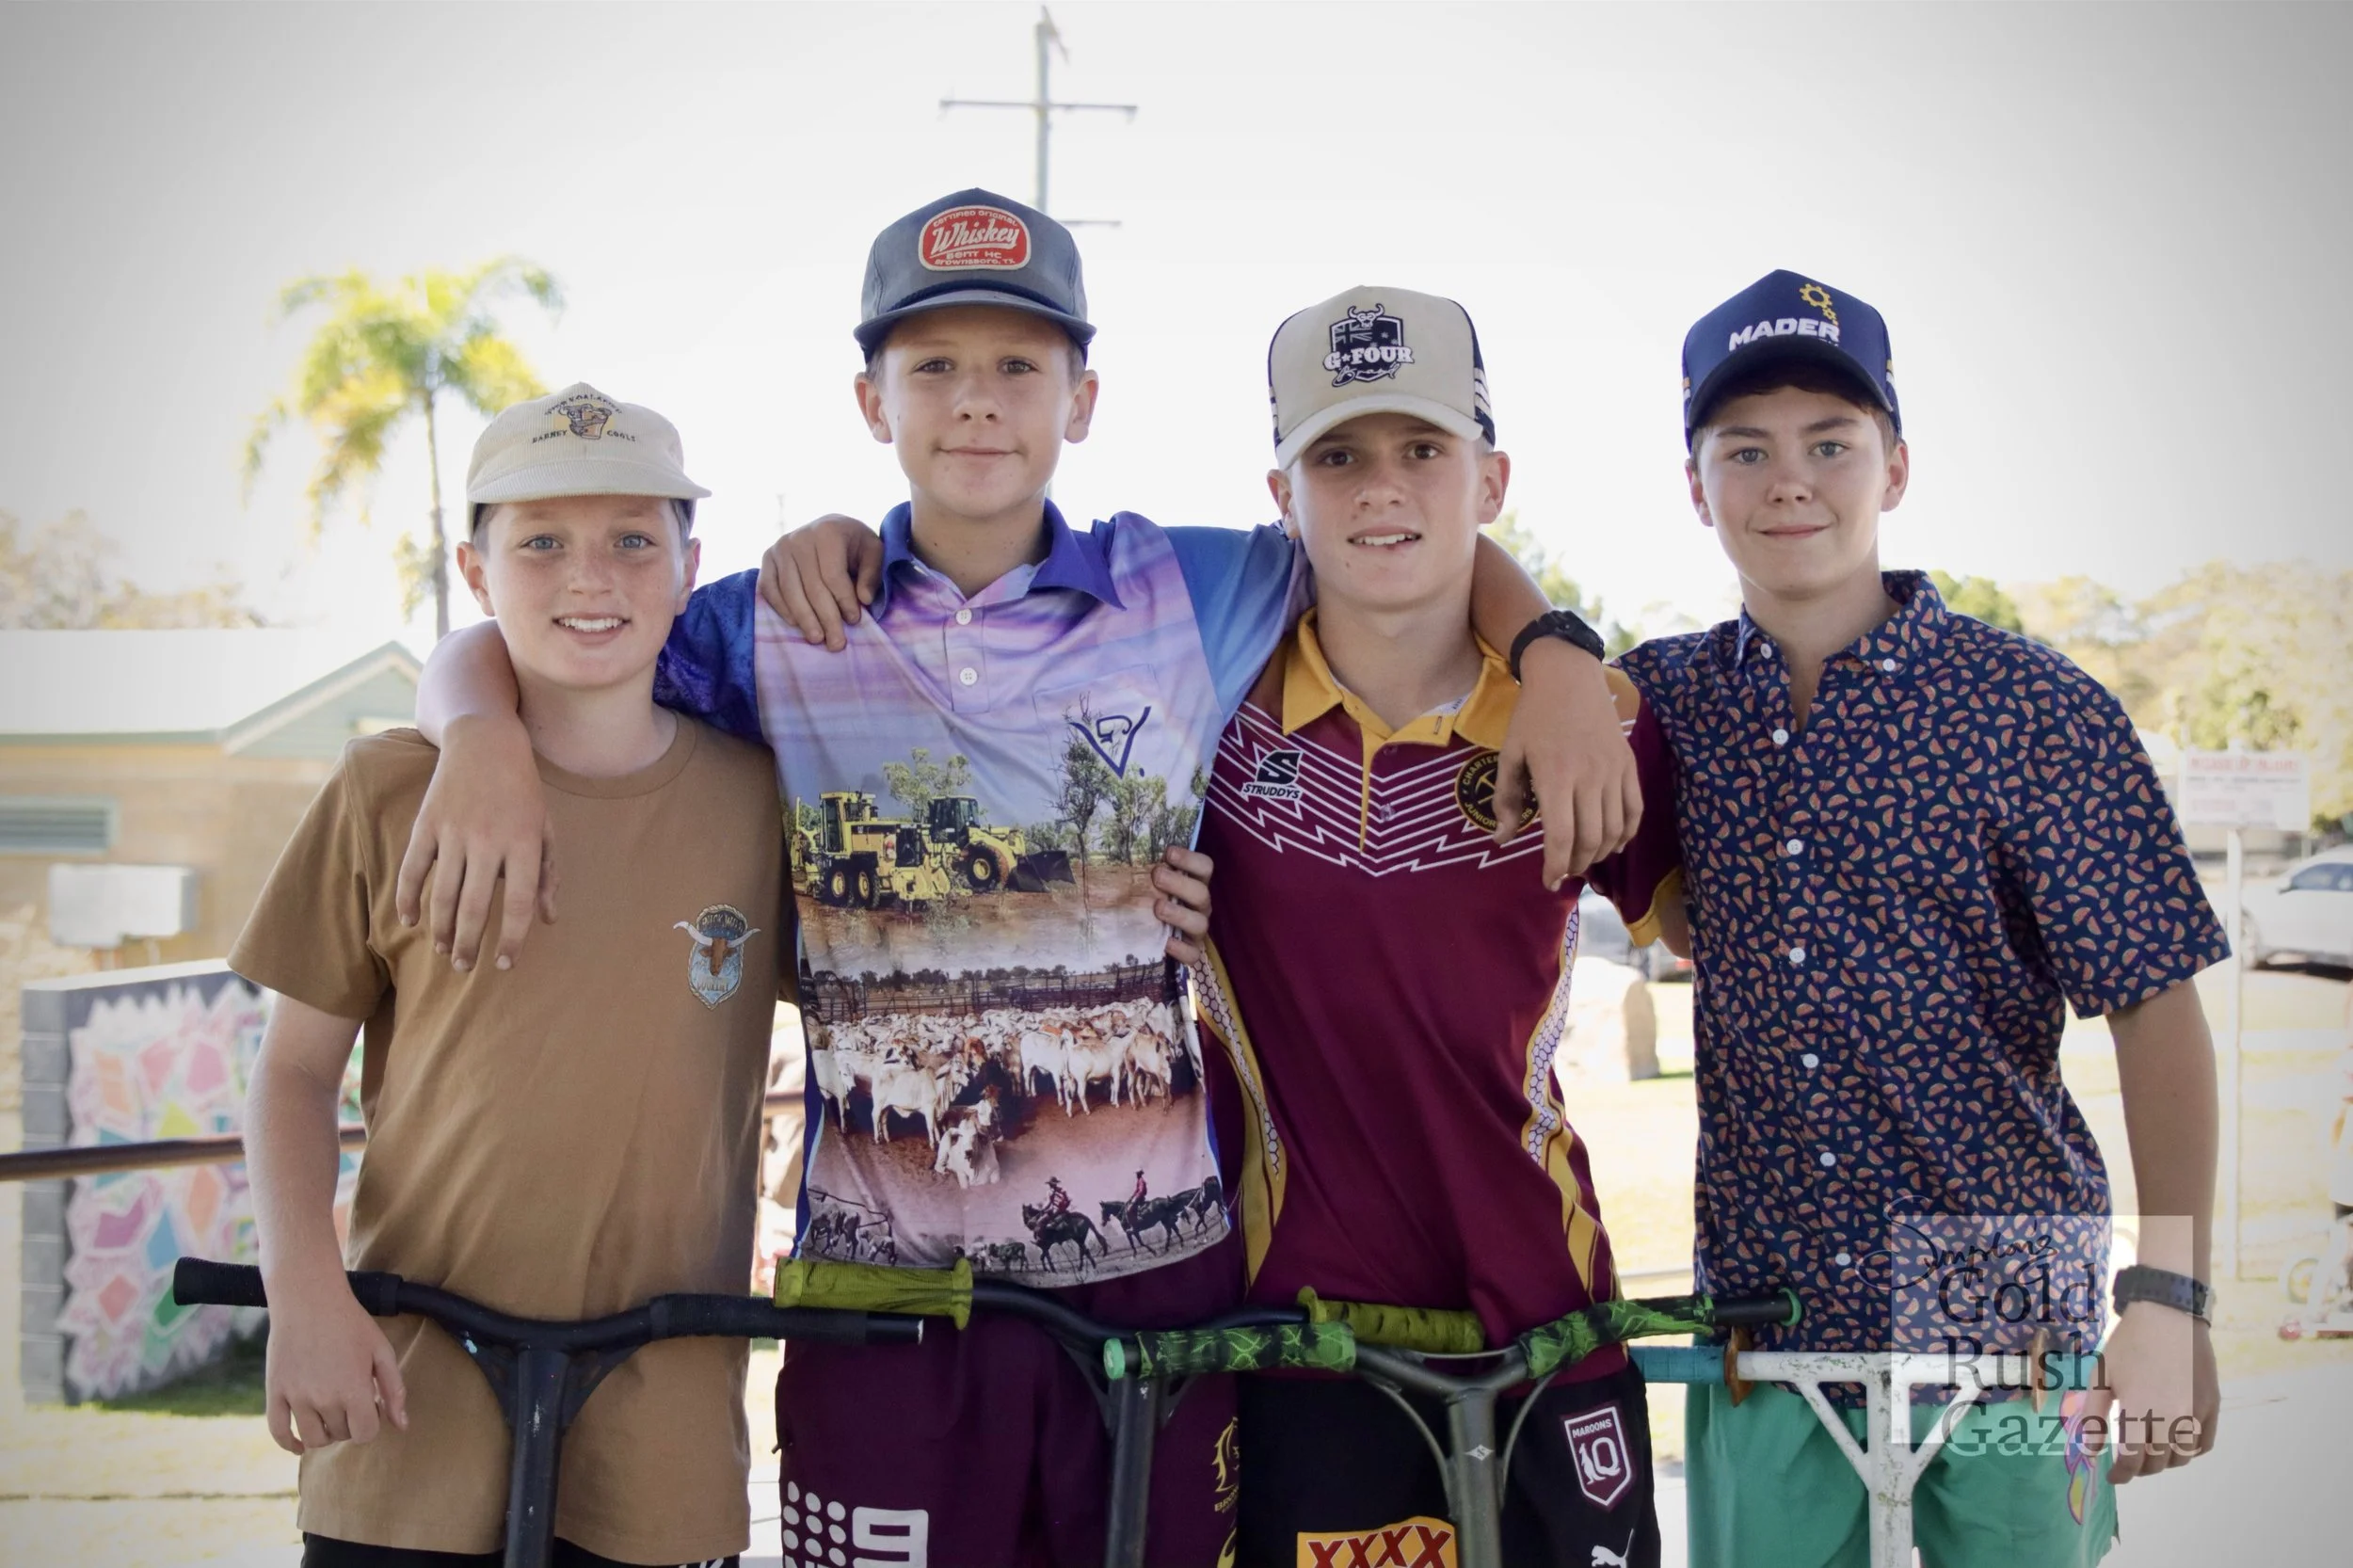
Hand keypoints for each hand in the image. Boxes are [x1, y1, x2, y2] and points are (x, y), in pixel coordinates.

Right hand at [263, 1283, 407, 1453]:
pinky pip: (278, 1431)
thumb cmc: (351, 1323)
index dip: (371, 1423)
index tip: (371, 1406)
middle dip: (350, 1423)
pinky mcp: (275, 1392)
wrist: (309, 1300)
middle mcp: (324, 1399)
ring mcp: (296, 1397)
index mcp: (353, 1391)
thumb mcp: (382, 1351)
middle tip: (351, 1400)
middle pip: (340, 1435)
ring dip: (325, 1434)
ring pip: (313, 1439)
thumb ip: (394, 1389)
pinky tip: (299, 1445)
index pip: (365, 1434)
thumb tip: (402, 1425)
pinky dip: (289, 1444)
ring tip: (332, 1414)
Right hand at [394, 713, 556, 971]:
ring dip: (441, 929)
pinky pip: (412, 869)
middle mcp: (488, 841)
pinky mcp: (426, 824)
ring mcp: (454, 832)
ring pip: (442, 894)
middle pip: (475, 907)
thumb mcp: (546, 828)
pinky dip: (407, 898)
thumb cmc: (523, 791)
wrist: (485, 742)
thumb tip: (548, 919)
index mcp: (523, 844)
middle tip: (466, 968)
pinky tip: (410, 922)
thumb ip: (548, 874)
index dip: (512, 939)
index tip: (506, 964)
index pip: (518, 904)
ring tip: (445, 951)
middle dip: (469, 944)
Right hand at [759, 515, 885, 649]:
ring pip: (790, 591)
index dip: (844, 601)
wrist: (829, 526)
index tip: (855, 620)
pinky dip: (781, 608)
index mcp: (827, 531)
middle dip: (826, 618)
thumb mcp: (873, 550)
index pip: (833, 575)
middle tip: (836, 643)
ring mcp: (780, 547)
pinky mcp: (767, 558)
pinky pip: (769, 588)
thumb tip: (864, 600)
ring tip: (817, 639)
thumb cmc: (854, 543)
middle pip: (812, 587)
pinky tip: (795, 624)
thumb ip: (872, 573)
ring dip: (804, 619)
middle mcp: (799, 537)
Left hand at [1152, 845, 1213, 966]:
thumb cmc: (1145, 896)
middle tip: (1157, 876)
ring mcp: (1196, 929)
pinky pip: (1193, 954)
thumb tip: (1115, 844)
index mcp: (1193, 882)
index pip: (1205, 866)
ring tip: (1158, 908)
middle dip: (1179, 883)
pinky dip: (1181, 949)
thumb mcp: (1144, 879)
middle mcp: (1199, 905)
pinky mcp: (1190, 951)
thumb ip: (1140, 865)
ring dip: (1180, 914)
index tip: (1168, 853)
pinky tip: (1165, 943)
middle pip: (1202, 893)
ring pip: (1200, 923)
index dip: (1190, 859)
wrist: (1141, 933)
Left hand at [1491, 640, 1640, 887]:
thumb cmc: (1532, 716)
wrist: (1568, 677)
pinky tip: (1612, 843)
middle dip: (1577, 863)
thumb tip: (1502, 840)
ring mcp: (1613, 771)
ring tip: (1584, 858)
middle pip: (1590, 838)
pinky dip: (1626, 834)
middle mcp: (1588, 776)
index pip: (1561, 835)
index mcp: (1555, 775)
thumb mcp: (1510, 754)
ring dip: (1599, 853)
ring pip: (1614, 829)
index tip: (1549, 882)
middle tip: (1564, 869)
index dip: (1556, 866)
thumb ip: (1506, 799)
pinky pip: (1635, 810)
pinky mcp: (1629, 765)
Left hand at [2084, 1302, 2217, 1482]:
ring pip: (2183, 1457)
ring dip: (2165, 1460)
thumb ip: (2093, 1415)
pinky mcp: (2213, 1406)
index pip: (2133, 1461)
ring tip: (2150, 1449)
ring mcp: (2197, 1414)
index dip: (2120, 1475)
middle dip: (2140, 1467)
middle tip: (2127, 1459)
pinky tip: (2175, 1440)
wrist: (2169, 1315)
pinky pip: (2204, 1444)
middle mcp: (2173, 1419)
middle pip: (2158, 1463)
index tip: (2112, 1477)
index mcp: (2141, 1412)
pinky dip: (2189, 1450)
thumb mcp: (2101, 1376)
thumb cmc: (2129, 1344)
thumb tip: (2090, 1449)